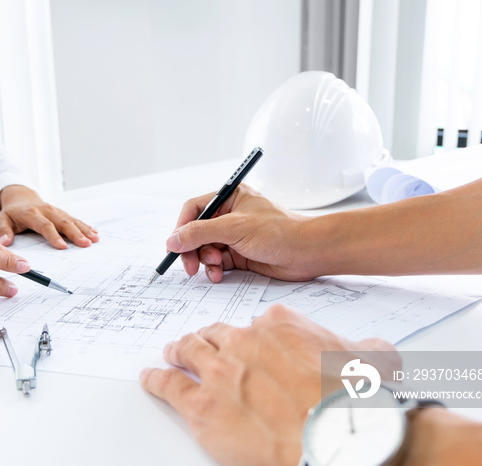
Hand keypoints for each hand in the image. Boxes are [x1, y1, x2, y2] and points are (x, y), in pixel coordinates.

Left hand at [0, 185, 98, 248]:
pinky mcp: (62, 213)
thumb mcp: (2, 219)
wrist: (21, 197)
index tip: (62, 247)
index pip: (45, 226)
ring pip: (72, 220)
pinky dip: (85, 226)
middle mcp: (47, 211)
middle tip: (85, 244)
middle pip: (63, 222)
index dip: (54, 236)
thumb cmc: (12, 212)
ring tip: (94, 239)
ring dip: (84, 230)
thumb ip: (3, 230)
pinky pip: (75, 219)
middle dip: (75, 233)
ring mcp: (56, 211)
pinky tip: (94, 233)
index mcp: (32, 214)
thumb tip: (5, 242)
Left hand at [140, 305, 397, 465]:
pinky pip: (168, 385)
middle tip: (198, 345)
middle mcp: (243, 341)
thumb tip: (378, 350)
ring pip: (187, 351)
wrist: (336, 438)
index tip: (244, 342)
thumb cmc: (350, 402)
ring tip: (171, 353)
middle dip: (206, 339)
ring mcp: (218, 371)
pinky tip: (150, 378)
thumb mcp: (370, 361)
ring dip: (177, 351)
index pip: (252, 323)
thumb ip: (365, 349)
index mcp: (278, 325)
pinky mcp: (200, 405)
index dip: (246, 335)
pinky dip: (156, 379)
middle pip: (214, 334)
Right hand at [167, 184, 314, 282]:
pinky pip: (217, 262)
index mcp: (229, 198)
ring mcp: (235, 236)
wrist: (308, 253)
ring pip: (205, 249)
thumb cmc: (280, 232)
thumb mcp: (235, 228)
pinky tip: (219, 275)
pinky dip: (214, 270)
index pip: (194, 210)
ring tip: (215, 267)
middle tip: (190, 266)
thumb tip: (173, 239)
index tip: (174, 246)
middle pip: (196, 232)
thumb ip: (200, 233)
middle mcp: (230, 215)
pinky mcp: (240, 254)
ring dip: (205, 261)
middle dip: (192, 250)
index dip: (181, 228)